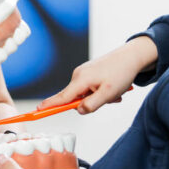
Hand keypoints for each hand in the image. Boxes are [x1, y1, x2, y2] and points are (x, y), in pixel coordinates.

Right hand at [37, 36, 155, 114]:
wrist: (132, 56)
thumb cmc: (121, 73)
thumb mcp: (108, 94)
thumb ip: (92, 105)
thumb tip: (78, 110)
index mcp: (81, 80)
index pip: (62, 97)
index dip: (50, 105)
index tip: (37, 111)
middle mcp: (78, 75)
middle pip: (77, 99)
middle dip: (93, 102)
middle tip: (112, 97)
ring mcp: (83, 73)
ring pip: (86, 95)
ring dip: (100, 97)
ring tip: (115, 90)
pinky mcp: (88, 73)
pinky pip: (91, 89)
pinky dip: (102, 92)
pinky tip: (114, 86)